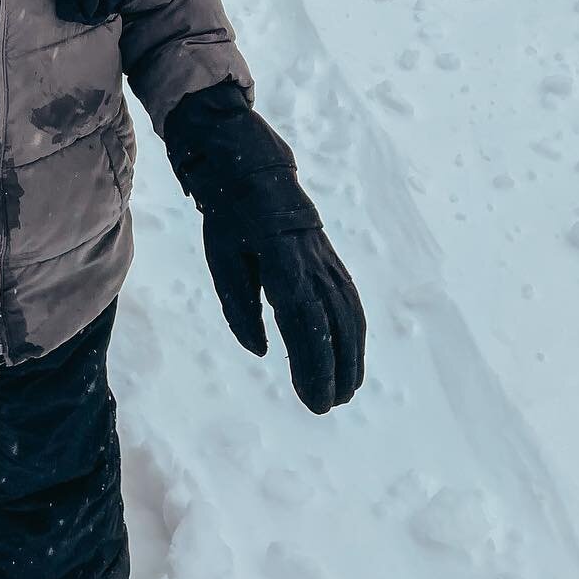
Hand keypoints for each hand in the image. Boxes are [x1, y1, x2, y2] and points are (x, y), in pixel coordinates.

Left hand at [201, 210, 366, 413]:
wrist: (255, 172)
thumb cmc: (231, 219)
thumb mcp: (222, 260)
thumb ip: (240, 308)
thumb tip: (262, 351)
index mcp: (282, 266)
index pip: (305, 325)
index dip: (313, 365)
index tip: (313, 399)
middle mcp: (312, 267)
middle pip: (333, 327)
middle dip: (334, 371)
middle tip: (326, 406)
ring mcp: (327, 263)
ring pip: (349, 317)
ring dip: (351, 358)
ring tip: (344, 393)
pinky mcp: (333, 262)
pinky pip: (351, 303)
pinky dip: (355, 334)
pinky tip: (352, 357)